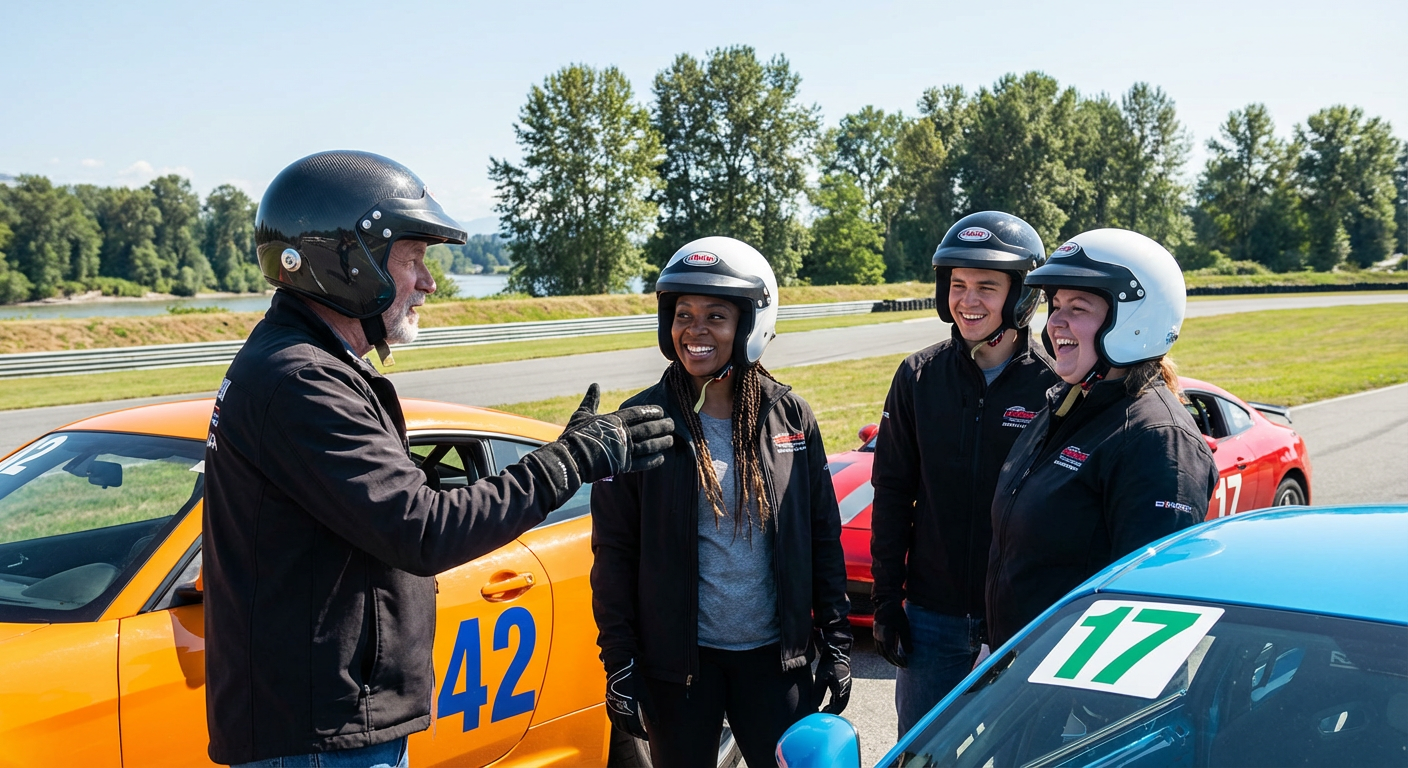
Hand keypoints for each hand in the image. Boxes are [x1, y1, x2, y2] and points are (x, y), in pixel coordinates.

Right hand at [559, 384, 674, 481]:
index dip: (651, 412)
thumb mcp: (582, 413)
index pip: (638, 413)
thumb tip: (594, 385)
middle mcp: (622, 434)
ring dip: (661, 442)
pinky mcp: (622, 465)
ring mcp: (624, 450)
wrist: (569, 458)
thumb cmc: (574, 435)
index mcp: (613, 420)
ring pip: (649, 445)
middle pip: (647, 428)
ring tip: (671, 440)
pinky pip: (642, 463)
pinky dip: (653, 460)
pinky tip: (662, 457)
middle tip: (672, 424)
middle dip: (662, 426)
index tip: (661, 411)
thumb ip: (591, 400)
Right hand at [605, 659, 647, 739]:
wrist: (620, 669)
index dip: (641, 734)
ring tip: (633, 732)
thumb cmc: (633, 680)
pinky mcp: (609, 703)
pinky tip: (621, 724)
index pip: (635, 728)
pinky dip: (617, 724)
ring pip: (618, 725)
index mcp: (628, 709)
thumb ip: (650, 711)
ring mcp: (612, 707)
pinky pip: (611, 718)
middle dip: (634, 733)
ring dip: (626, 730)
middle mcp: (619, 710)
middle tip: (641, 735)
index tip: (646, 736)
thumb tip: (656, 723)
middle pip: (626, 728)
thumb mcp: (645, 695)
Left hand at [814, 641, 851, 714]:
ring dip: (835, 707)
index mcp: (841, 690)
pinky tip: (830, 702)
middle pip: (840, 706)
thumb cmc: (828, 665)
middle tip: (823, 715)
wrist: (836, 652)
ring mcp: (847, 687)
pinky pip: (842, 696)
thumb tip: (814, 707)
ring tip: (826, 710)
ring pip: (842, 702)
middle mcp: (846, 690)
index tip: (820, 716)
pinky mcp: (845, 683)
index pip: (836, 707)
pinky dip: (837, 702)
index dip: (828, 713)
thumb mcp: (820, 680)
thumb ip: (818, 694)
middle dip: (832, 712)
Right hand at [872, 602, 911, 668]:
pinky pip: (878, 646)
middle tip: (903, 664)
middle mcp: (878, 638)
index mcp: (885, 638)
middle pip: (884, 654)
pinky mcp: (875, 632)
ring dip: (888, 657)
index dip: (898, 661)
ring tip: (897, 659)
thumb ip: (906, 641)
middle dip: (893, 661)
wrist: (885, 603)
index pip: (890, 654)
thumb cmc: (896, 614)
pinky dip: (884, 651)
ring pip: (880, 651)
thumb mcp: (904, 627)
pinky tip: (891, 650)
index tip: (905, 664)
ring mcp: (875, 635)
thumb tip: (910, 653)